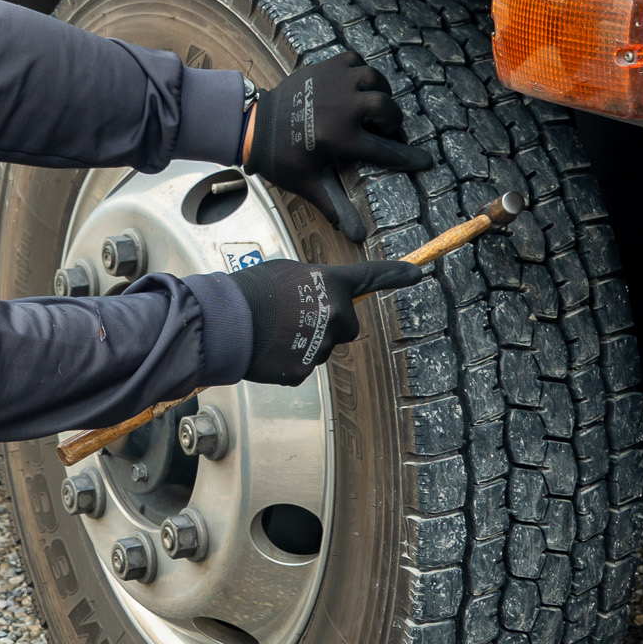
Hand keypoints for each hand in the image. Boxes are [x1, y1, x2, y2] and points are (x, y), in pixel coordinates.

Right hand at [228, 257, 422, 385]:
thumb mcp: (288, 274)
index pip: (369, 276)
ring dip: (306, 342)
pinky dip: (289, 360)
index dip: (395, 273)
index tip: (415, 272)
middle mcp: (335, 315)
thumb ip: (314, 286)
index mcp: (331, 284)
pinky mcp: (304, 371)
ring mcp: (321, 345)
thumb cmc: (252, 290)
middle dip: (331, 324)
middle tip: (298, 318)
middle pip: (347, 325)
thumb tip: (319, 299)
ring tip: (274, 331)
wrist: (226, 320)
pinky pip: (304, 365)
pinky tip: (270, 348)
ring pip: (323, 347)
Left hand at [244, 51, 433, 242]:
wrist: (253, 124)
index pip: (386, 151)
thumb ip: (336, 206)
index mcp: (341, 138)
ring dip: (380, 92)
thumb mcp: (309, 184)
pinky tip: (356, 85)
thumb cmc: (282, 158)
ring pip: (374, 79)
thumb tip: (359, 237)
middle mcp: (343, 108)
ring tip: (374, 106)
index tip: (425, 162)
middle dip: (393, 121)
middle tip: (387, 130)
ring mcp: (335, 83)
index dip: (408, 159)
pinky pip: (354, 60)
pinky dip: (360, 70)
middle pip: (387, 108)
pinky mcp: (324, 67)